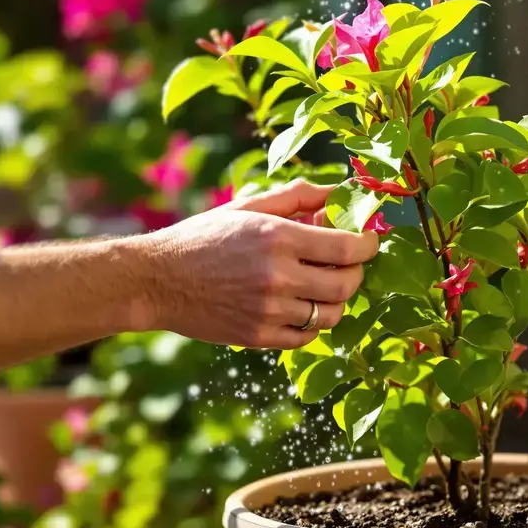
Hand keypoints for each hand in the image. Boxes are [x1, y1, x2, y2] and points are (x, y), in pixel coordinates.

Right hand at [137, 180, 378, 348]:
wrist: (158, 279)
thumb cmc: (203, 237)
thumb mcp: (247, 208)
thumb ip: (296, 197)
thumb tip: (340, 190)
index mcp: (276, 237)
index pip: (346, 248)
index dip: (367, 245)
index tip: (369, 241)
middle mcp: (277, 276)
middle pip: (345, 284)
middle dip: (356, 273)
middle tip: (349, 264)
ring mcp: (268, 311)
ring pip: (329, 314)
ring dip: (336, 300)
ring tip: (323, 285)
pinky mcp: (258, 337)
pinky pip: (306, 337)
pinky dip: (312, 323)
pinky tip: (300, 306)